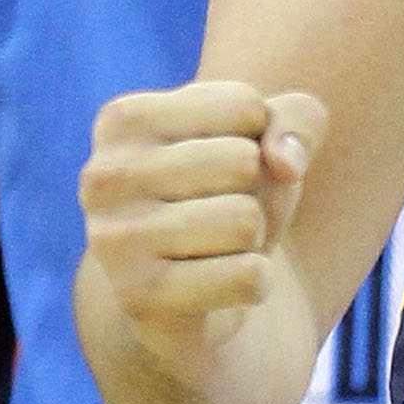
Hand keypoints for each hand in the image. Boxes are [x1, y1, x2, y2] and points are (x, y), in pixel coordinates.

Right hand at [77, 79, 326, 392]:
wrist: (189, 292)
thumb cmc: (228, 192)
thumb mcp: (273, 136)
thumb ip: (299, 117)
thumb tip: (285, 163)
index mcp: (124, 119)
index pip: (245, 106)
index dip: (259, 140)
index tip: (221, 164)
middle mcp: (103, 176)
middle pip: (244, 163)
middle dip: (256, 193)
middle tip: (220, 213)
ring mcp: (113, 239)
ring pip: (245, 221)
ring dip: (253, 239)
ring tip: (216, 247)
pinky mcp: (139, 297)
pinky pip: (249, 277)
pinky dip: (255, 282)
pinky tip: (216, 284)